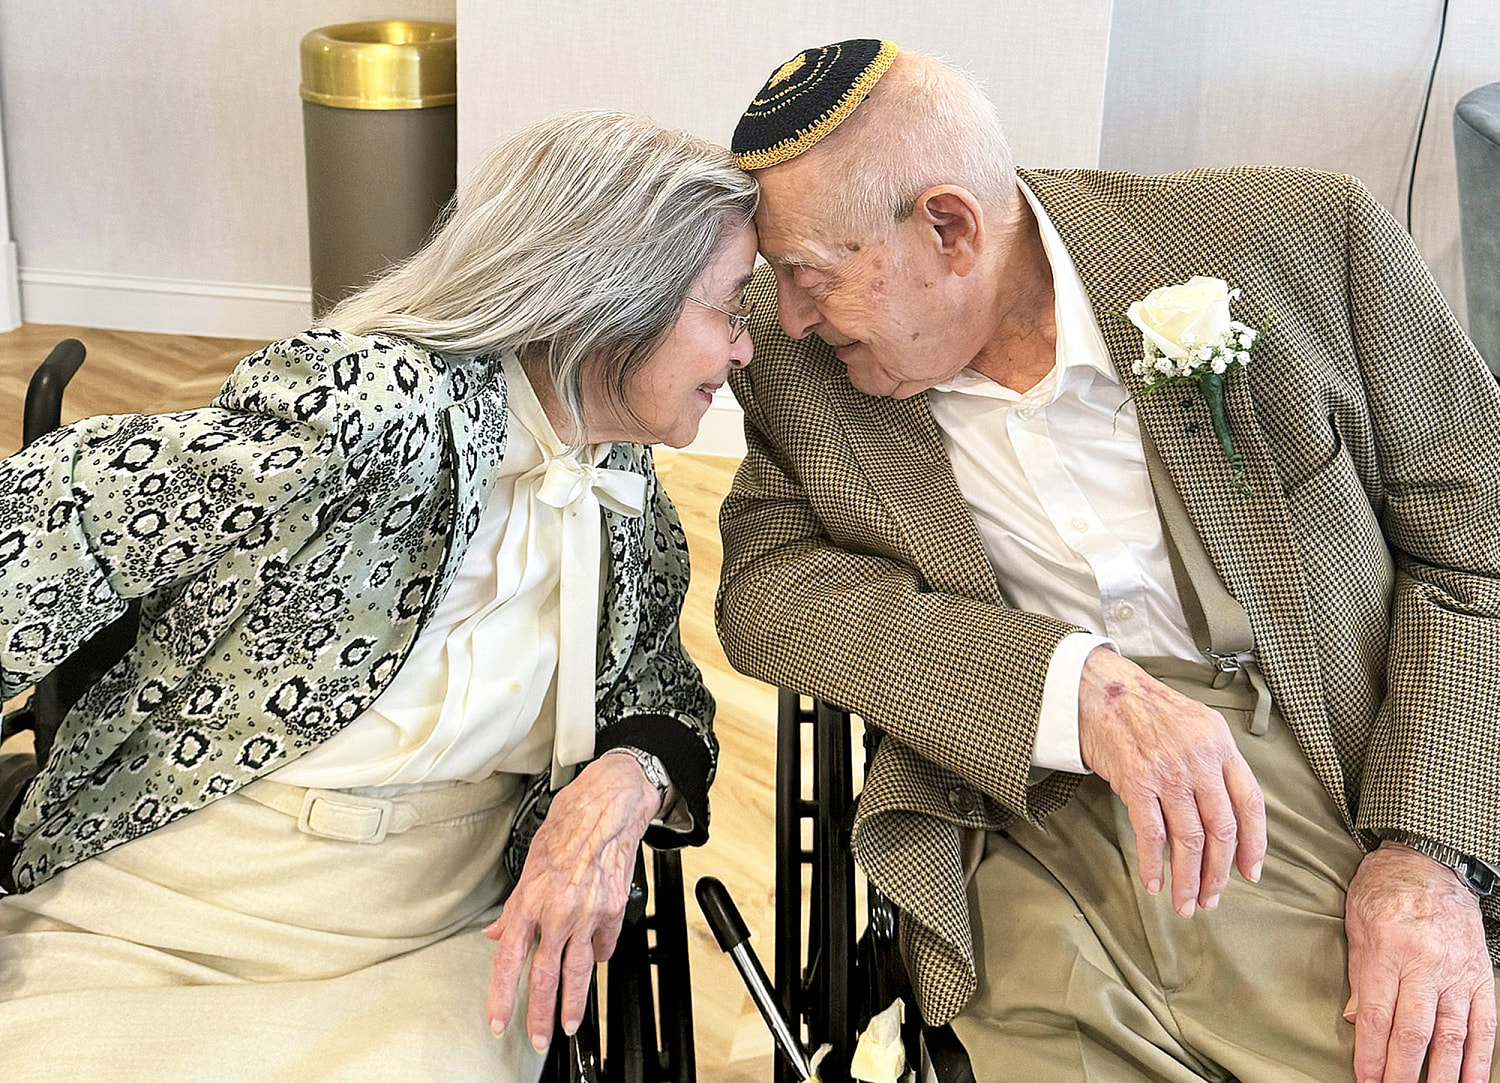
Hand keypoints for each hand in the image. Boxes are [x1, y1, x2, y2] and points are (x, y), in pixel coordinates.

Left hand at [484, 753, 660, 1050]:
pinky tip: (595, 964)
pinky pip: (605, 945)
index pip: (509, 960)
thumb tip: (500, 933)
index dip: (502, 995)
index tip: (497, 1020)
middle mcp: (557, 911)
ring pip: (578, 970)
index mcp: (529, 900)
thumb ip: (515, 906)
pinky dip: (599, 957)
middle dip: (539, 1013)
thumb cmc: (569, 823)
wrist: (609, 805)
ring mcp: (588, 913)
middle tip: (538, 1038)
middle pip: (545, 975)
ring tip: (568, 1025)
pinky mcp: (613, 909)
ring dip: (573, 1003)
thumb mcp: (530, 862)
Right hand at [1076, 647, 1265, 914]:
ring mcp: (1169, 771)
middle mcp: (1201, 760)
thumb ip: (1214, 761)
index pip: (1250, 803)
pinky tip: (1154, 884)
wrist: (1101, 688)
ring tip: (1186, 903)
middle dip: (1218, 872)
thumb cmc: (1146, 708)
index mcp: (1221, 745)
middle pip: (1221, 829)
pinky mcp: (1136, 781)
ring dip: (1188, 878)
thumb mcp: (1196, 723)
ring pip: (1188, 839)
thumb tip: (1222, 811)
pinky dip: (1153, 863)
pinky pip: (1151, 833)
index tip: (1251, 873)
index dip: (1254, 844)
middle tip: (1212, 899)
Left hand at [1345, 843, 1495, 1082]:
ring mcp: (1460, 973)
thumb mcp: (1357, 924)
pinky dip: (1480, 1059)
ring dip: (1443, 1076)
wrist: (1430, 860)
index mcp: (1389, 951)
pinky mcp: (1483, 977)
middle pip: (1415, 1032)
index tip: (1365, 1082)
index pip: (1379, 1016)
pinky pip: (1484, 1025)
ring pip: (1453, 1036)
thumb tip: (1356, 1021)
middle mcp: (1428, 966)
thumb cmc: (1383, 890)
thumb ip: (1359, 976)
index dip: (1372, 1054)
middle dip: (1402, 1072)